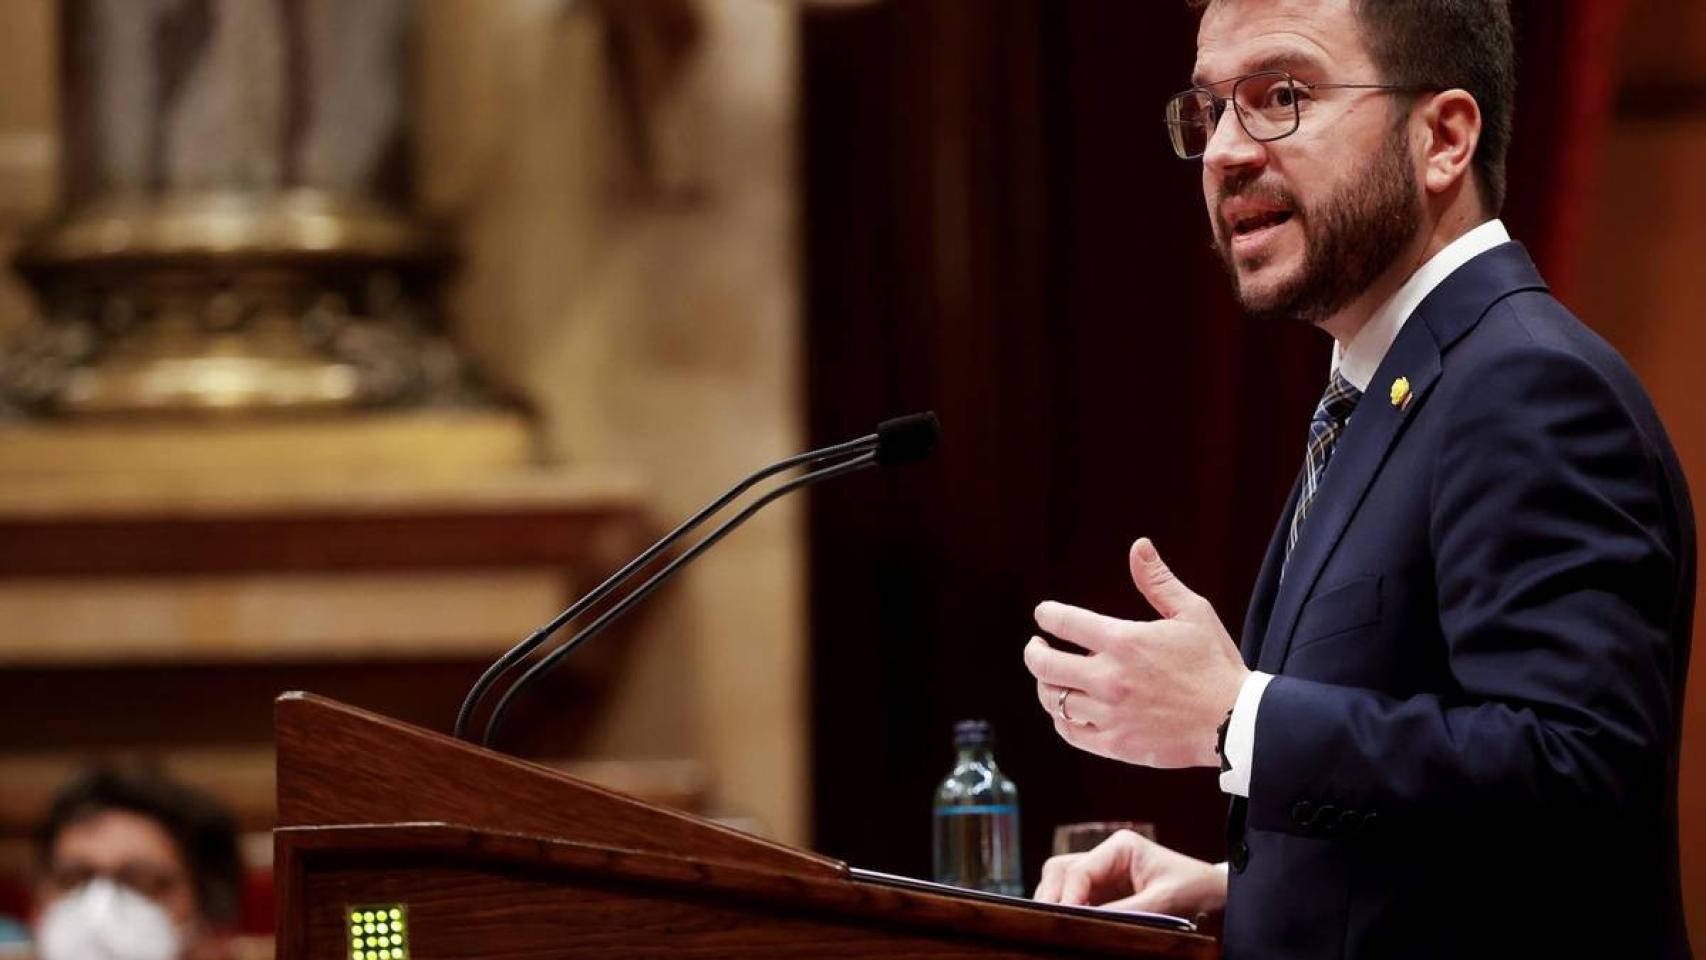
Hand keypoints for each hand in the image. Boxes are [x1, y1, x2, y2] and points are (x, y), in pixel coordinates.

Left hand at [1023, 538, 1247, 767]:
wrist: (1236, 721)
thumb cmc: (1215, 663)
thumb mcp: (1193, 613)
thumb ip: (1158, 582)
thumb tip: (1138, 546)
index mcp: (1124, 641)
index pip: (1063, 621)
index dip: (1046, 614)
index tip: (1044, 615)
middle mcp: (1109, 678)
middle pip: (1044, 665)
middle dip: (1034, 652)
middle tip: (1037, 647)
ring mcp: (1110, 714)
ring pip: (1053, 700)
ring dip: (1046, 686)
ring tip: (1051, 678)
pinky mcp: (1116, 743)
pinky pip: (1070, 732)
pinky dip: (1060, 719)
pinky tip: (1066, 709)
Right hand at [1034, 829, 1226, 915]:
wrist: (1217, 896)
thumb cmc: (1196, 890)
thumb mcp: (1164, 902)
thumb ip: (1125, 912)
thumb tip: (1088, 924)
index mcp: (1120, 847)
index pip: (1078, 869)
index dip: (1067, 897)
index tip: (1064, 921)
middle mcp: (1106, 856)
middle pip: (1061, 871)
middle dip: (1052, 897)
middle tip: (1051, 925)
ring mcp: (1103, 874)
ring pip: (1062, 884)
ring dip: (1058, 904)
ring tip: (1059, 929)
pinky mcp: (1105, 893)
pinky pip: (1077, 900)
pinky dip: (1070, 913)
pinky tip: (1073, 928)